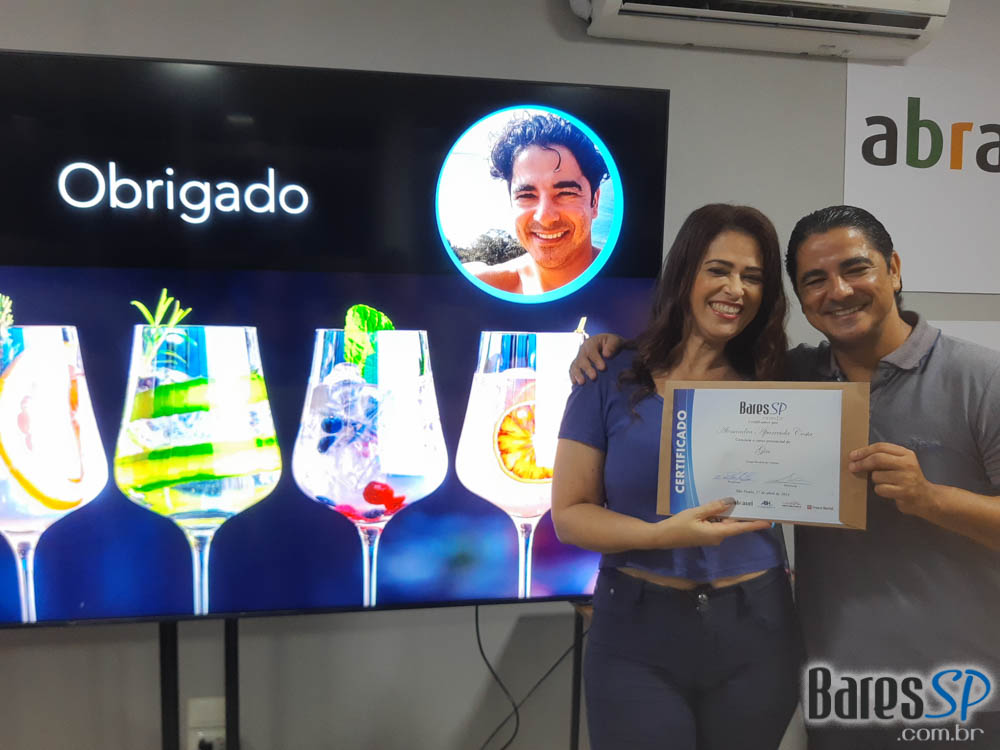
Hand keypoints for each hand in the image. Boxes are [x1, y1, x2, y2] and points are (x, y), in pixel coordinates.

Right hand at [569, 333, 624, 384]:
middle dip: (587, 369)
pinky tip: (575, 383)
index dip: (596, 359)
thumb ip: (612, 345)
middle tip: (594, 377)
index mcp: (591, 343)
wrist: (606, 345)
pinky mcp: (577, 365)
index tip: (603, 368)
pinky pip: (572, 370)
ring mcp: (579, 358)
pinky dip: (573, 376)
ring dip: (577, 374)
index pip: (591, 351)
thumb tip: (606, 354)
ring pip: (575, 366)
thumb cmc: (611, 343)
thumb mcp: (615, 340)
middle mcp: (583, 350)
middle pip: (582, 359)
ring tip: (582, 383)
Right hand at [654, 498, 770, 547]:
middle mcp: (717, 537)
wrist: (662, 537)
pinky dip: (720, 515)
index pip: (740, 528)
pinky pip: (717, 523)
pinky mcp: (706, 534)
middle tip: (755, 502)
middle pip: (734, 524)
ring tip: (739, 499)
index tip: (768, 521)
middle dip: (743, 514)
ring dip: (730, 513)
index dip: (754, 524)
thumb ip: (714, 507)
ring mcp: (712, 536)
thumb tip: (730, 502)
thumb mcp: (695, 513)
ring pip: (725, 523)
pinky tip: (721, 505)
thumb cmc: (677, 526)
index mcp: (717, 533)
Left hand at [849, 442, 936, 515]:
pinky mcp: (904, 492)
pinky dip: (880, 490)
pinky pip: (880, 489)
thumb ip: (884, 457)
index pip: (881, 447)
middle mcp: (908, 464)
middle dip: (862, 463)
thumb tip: (858, 457)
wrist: (926, 498)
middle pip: (878, 459)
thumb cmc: (908, 479)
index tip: (853, 456)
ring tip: (885, 483)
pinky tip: (889, 491)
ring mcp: (907, 478)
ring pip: (877, 476)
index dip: (864, 451)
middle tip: (852, 467)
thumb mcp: (900, 463)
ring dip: (875, 480)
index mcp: (906, 454)